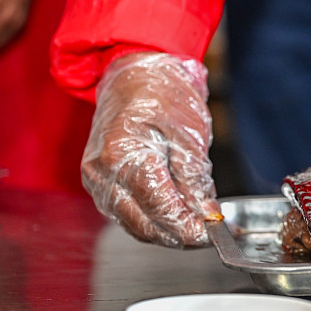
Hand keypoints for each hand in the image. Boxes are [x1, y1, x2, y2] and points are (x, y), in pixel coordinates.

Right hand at [81, 52, 219, 246]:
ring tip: (197, 224)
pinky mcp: (100, 184)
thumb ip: (196, 178)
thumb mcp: (190, 133)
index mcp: (123, 154)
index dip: (189, 227)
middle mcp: (102, 172)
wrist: (135, 76)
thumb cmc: (162, 94)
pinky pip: (128, 214)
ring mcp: (97, 180)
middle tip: (209, 233)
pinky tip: (177, 213)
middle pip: (144, 225)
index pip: (159, 207)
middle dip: (179, 235)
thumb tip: (206, 214)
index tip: (213, 233)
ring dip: (167, 231)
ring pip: (135, 225)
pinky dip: (153, 219)